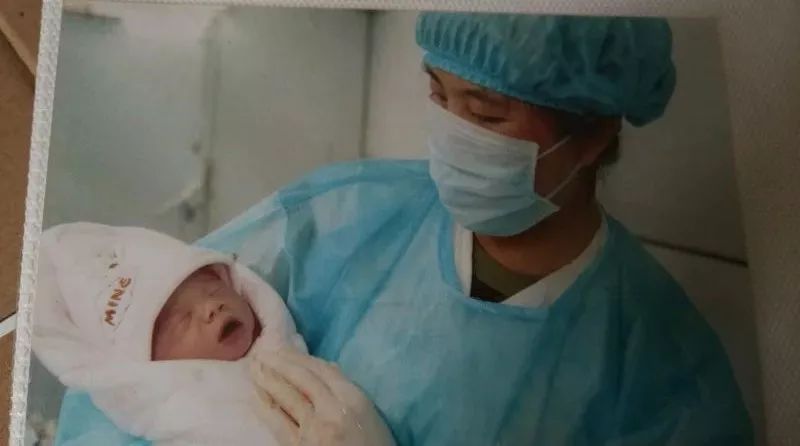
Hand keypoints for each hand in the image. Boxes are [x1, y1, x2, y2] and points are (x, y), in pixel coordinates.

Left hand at [250, 349, 395, 445]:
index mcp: (353, 399)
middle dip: (279, 362)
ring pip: (285, 396)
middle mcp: (331, 409)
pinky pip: (277, 422)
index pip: (321, 370)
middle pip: (300, 379)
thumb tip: (328, 367)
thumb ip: (347, 389)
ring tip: (254, 367)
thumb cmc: (374, 445)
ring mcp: (312, 429)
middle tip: (262, 351)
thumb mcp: (369, 414)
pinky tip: (256, 397)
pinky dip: (264, 406)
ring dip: (267, 379)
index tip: (284, 347)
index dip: (299, 357)